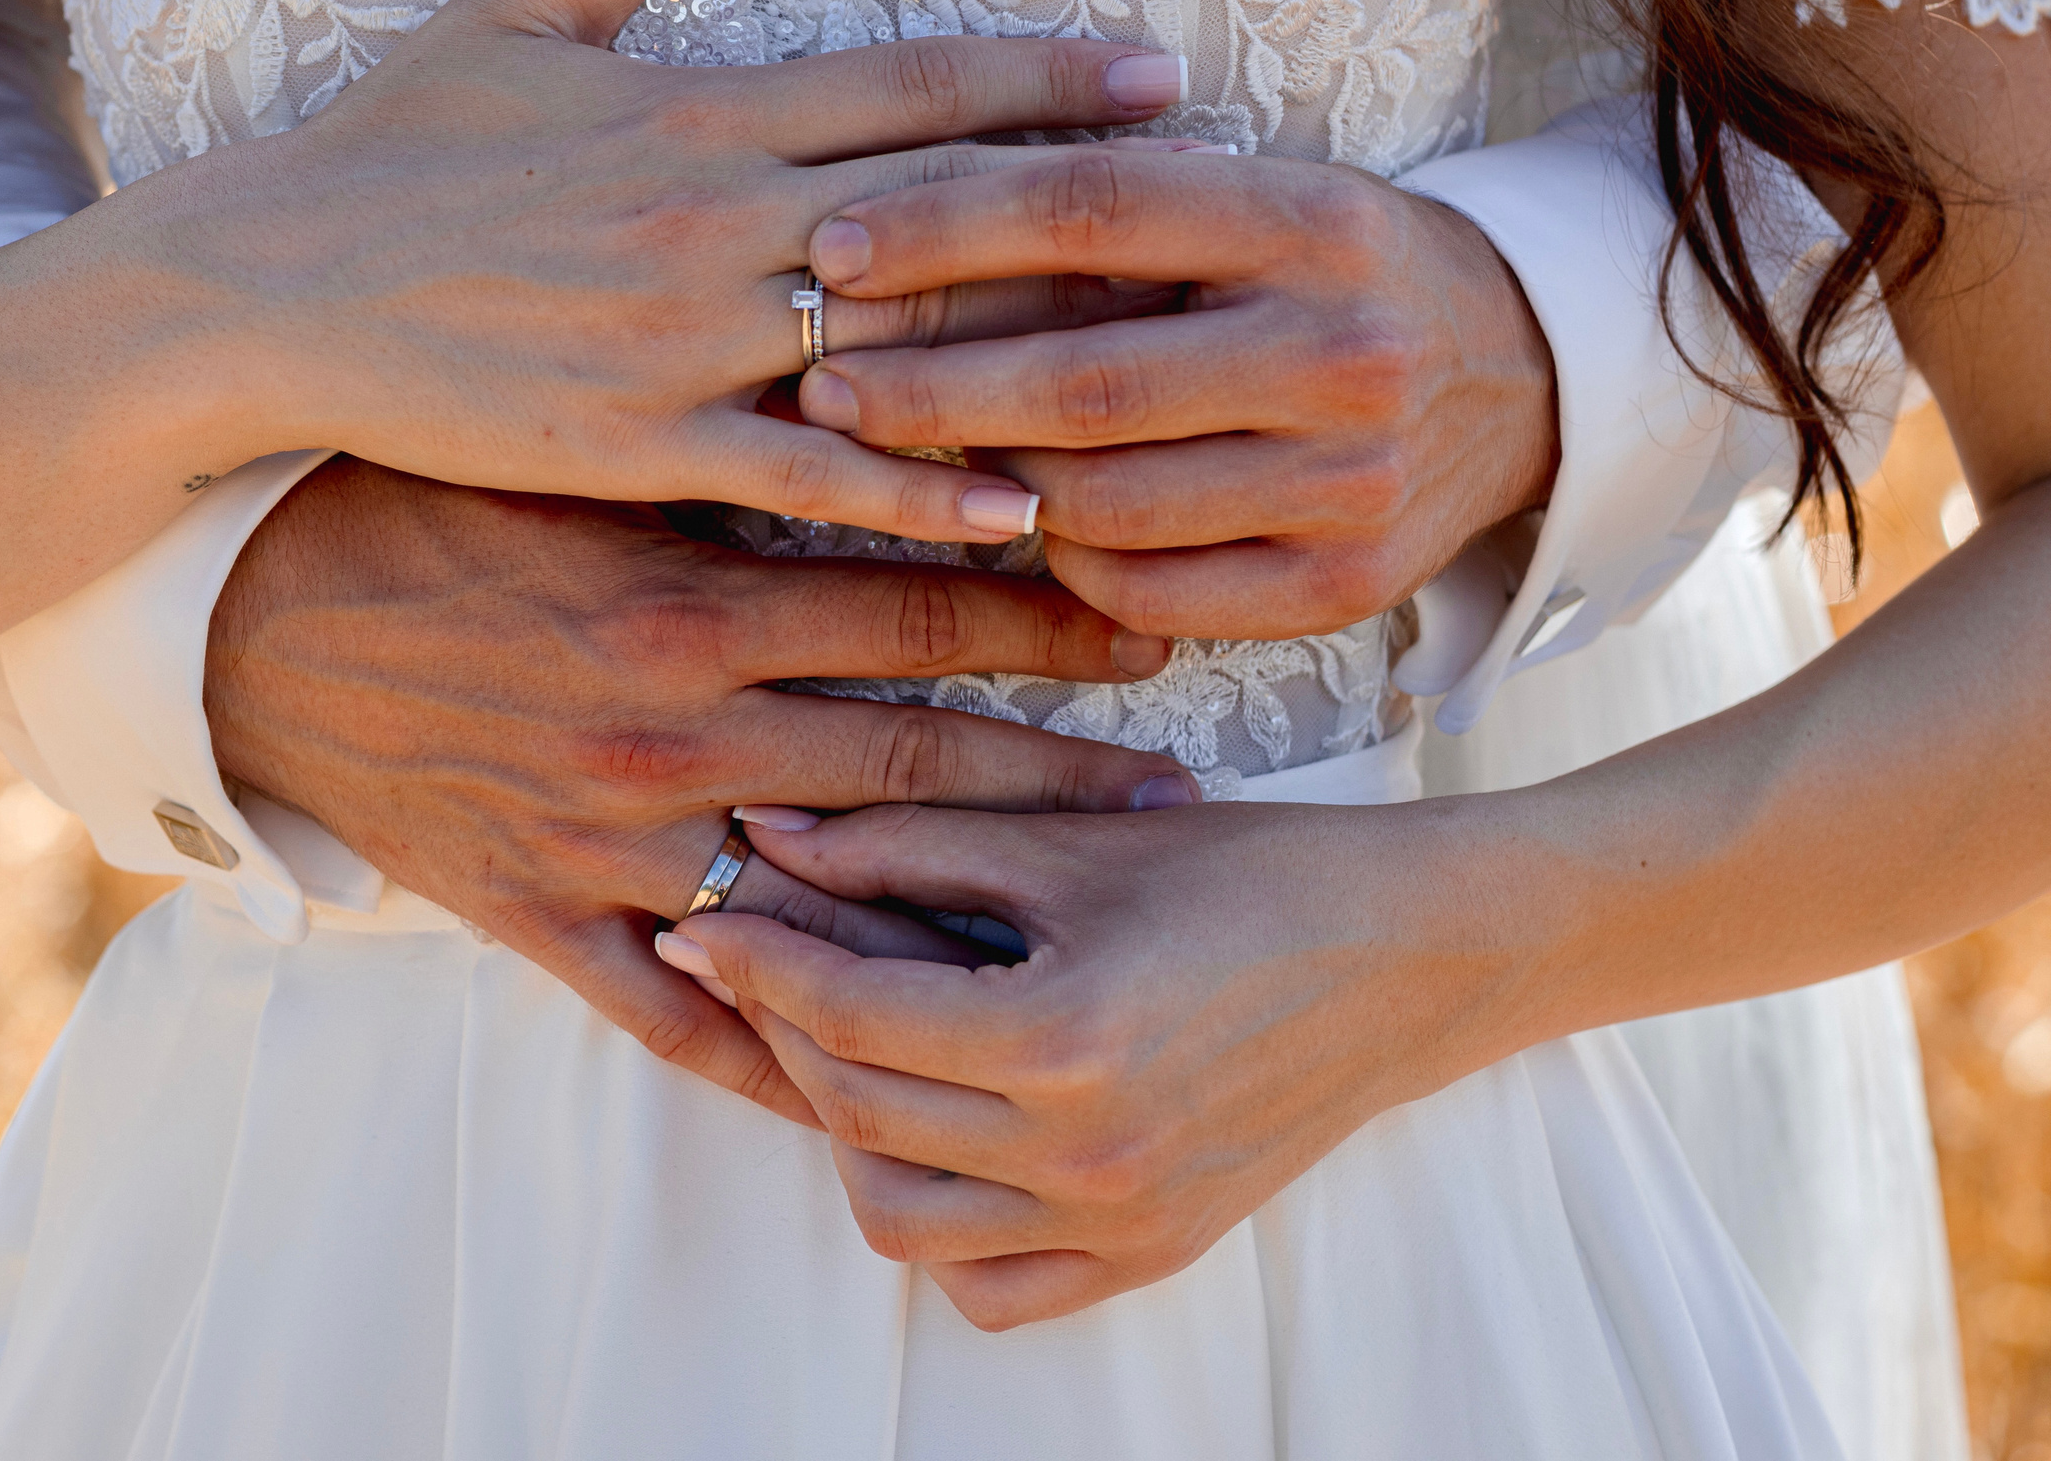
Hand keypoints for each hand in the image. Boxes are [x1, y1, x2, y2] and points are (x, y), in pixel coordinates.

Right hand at [137, 0, 1191, 543]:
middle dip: (1096, 211)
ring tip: (1170, 375)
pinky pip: (812, 474)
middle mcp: (717, 215)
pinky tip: (1023, 511)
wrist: (267, 289)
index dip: (1048, 75)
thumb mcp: (509, 16)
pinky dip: (923, 491)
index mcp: (699, 107)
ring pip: (903, 342)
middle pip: (949, 208)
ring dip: (1042, 355)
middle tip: (1227, 224)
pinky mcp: (641, 442)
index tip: (1164, 76)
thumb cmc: (387, 151)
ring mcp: (684, 335)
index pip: (913, 82)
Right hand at [203, 459, 1203, 1125]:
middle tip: (1181, 795)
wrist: (244, 617)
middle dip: (1063, 779)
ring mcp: (614, 842)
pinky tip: (878, 1084)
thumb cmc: (421, 500)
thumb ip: (738, 445)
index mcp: (690, 597)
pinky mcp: (542, 920)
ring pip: (833, 897)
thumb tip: (900, 401)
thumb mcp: (584, 455)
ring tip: (1084, 921)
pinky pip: (677, 1020)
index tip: (1158, 622)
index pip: (925, 608)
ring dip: (967, 909)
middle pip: (919, 765)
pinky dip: (778, 1053)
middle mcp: (673, 731)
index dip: (1057, 617)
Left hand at [674, 797, 1529, 1323]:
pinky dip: (940, 1224)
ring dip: (848, 1128)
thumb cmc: (1254, 872)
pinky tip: (943, 1134)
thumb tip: (768, 839)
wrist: (1414, 954)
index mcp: (1064, 1037)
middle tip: (771, 957)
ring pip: (901, 1216)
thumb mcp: (1072, 839)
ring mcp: (1121, 1222)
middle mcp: (1087, 1155)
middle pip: (857, 1112)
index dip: (759, 956)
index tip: (707, 915)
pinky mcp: (1152, 1255)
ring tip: (857, 1042)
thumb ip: (907, 842)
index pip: (848, 1012)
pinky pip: (990, 1284)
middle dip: (788, 1026)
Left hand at [789, 143, 1558, 633]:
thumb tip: (892, 234)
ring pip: (1106, 502)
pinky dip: (1065, 563)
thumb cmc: (1328, 269)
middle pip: (1086, 381)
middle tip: (818, 384)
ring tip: (910, 454)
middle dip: (927, 387)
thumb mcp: (1253, 197)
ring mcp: (1353, 481)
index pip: (1092, 211)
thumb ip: (1113, 209)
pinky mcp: (1345, 586)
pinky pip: (1152, 595)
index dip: (945, 229)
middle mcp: (1345, 350)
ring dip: (987, 482)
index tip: (832, 248)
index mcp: (1314, 221)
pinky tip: (1020, 523)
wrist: (1520, 372)